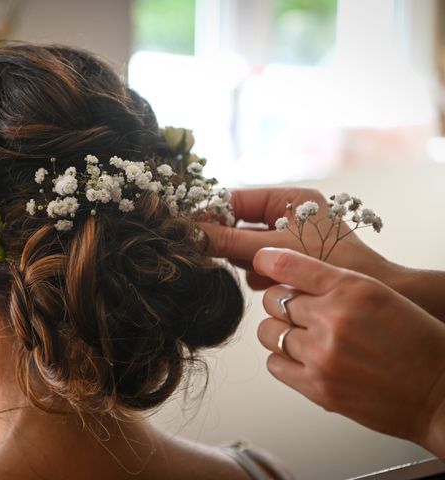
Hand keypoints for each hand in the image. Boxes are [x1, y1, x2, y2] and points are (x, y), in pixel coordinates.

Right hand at [199, 187, 394, 289]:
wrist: (371, 295)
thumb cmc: (331, 262)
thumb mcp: (276, 249)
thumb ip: (232, 241)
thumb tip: (192, 233)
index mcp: (290, 199)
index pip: (238, 198)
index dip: (212, 211)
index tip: (189, 226)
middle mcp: (289, 215)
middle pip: (240, 222)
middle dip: (231, 240)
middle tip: (212, 253)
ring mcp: (290, 238)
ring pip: (247, 245)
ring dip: (246, 260)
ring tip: (259, 273)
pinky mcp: (291, 261)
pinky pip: (260, 263)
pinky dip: (258, 274)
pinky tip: (269, 283)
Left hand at [255, 248, 444, 457]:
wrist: (439, 393)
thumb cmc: (415, 343)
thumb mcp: (378, 295)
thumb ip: (333, 284)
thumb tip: (287, 278)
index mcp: (352, 288)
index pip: (288, 264)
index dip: (268, 261)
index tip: (262, 262)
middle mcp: (333, 318)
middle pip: (273, 300)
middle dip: (282, 304)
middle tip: (300, 312)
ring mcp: (322, 355)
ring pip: (268, 332)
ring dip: (279, 332)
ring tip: (302, 337)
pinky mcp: (317, 387)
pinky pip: (274, 364)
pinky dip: (283, 360)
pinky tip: (304, 359)